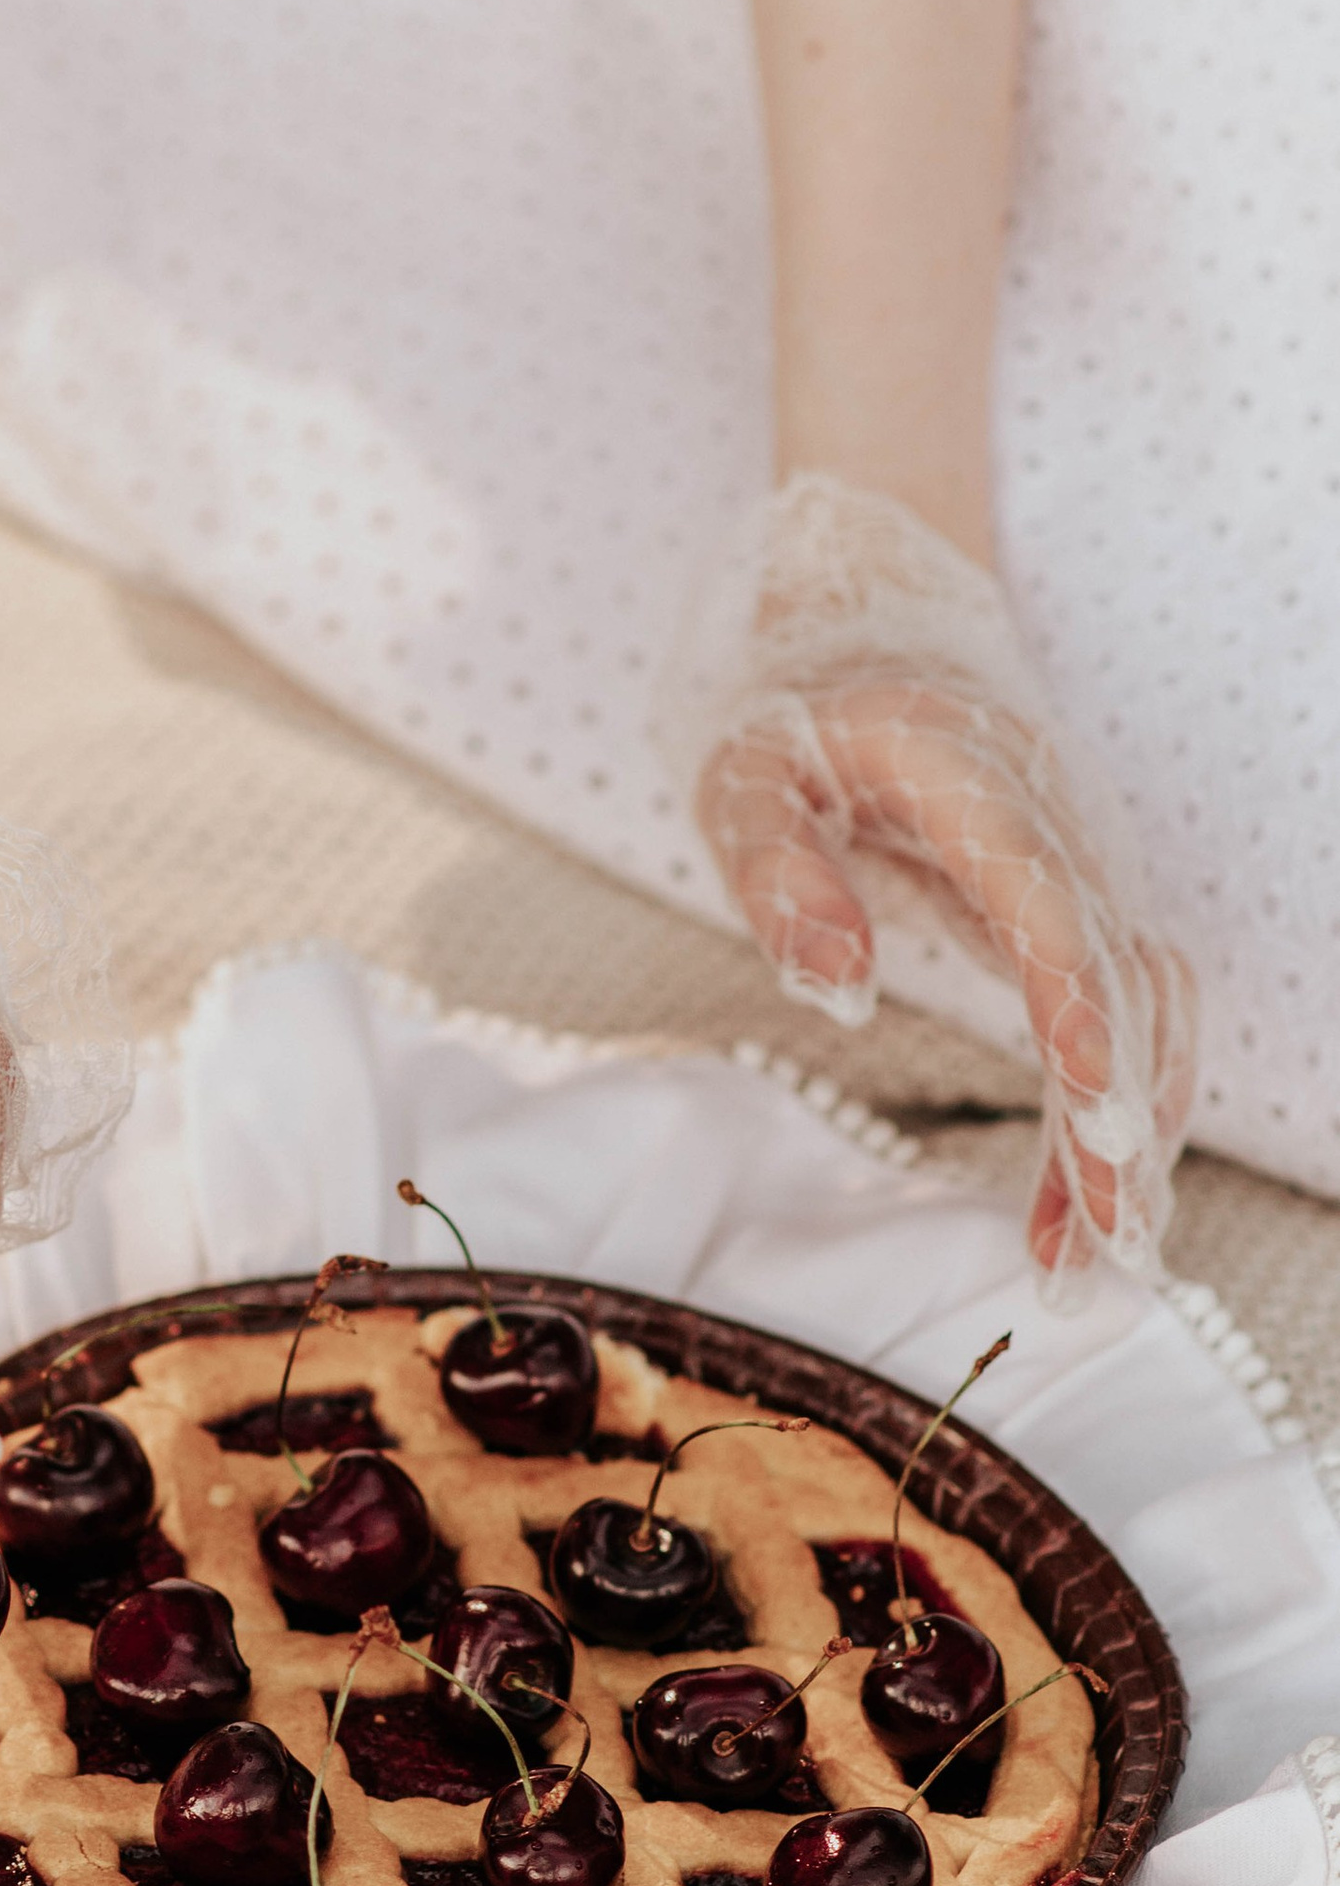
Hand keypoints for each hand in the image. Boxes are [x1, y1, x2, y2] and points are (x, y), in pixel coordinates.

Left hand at [688, 478, 1195, 1286]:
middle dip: (1124, 1125)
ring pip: (1141, 1013)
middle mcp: (1058, 835)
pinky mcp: (1072, 909)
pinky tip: (1075, 1201)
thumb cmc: (790, 712)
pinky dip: (1112, 1109)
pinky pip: (1119, 1013)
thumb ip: (782, 871)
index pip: (1056, 919)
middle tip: (1102, 1256)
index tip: (1099, 1123)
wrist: (863, 621)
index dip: (1085, 1022)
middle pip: (1121, 989)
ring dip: (1129, 1136)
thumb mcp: (744, 774)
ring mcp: (1079, 871)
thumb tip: (839, 981)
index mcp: (981, 794)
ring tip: (1090, 1264)